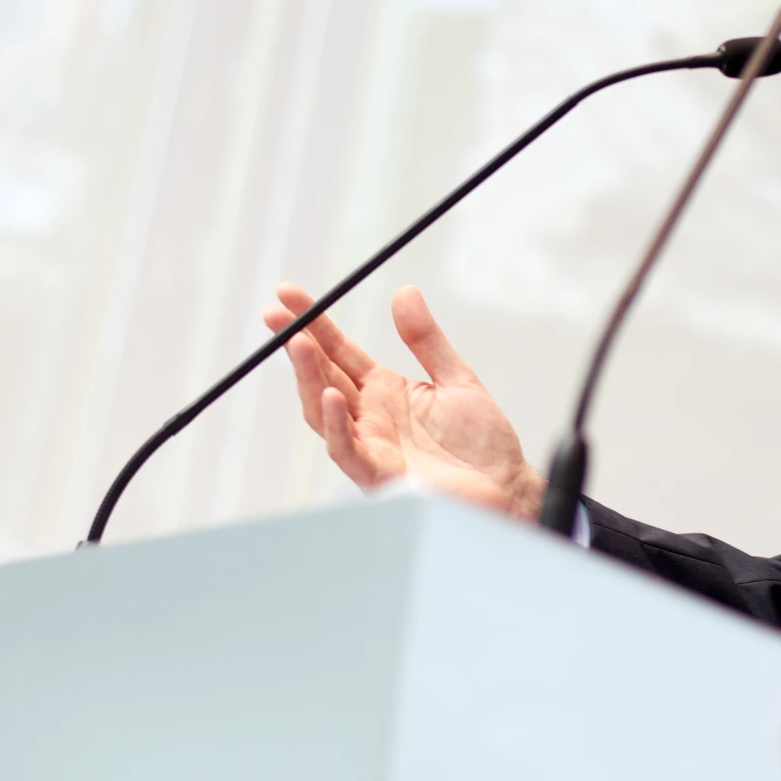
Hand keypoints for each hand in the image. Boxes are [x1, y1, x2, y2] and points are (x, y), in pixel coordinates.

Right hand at [263, 283, 543, 520]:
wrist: (506, 488)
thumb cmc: (483, 442)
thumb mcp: (456, 378)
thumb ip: (426, 339)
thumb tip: (404, 292)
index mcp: (383, 391)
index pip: (338, 351)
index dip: (314, 322)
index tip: (287, 293)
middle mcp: (369, 417)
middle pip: (321, 376)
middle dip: (297, 345)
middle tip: (274, 314)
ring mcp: (370, 445)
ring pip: (324, 411)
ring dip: (308, 378)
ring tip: (298, 344)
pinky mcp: (380, 473)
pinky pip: (348, 450)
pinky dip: (337, 425)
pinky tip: (332, 396)